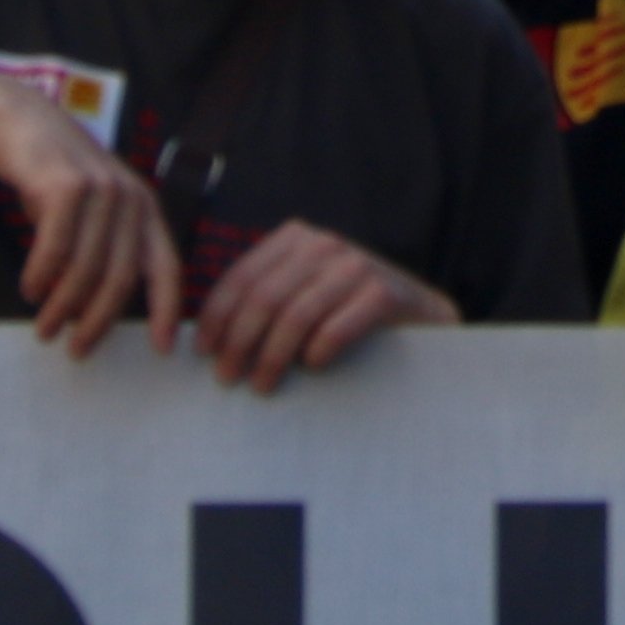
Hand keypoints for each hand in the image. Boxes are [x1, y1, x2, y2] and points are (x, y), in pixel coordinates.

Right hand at [0, 77, 177, 360]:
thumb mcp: (94, 212)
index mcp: (146, 209)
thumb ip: (104, 251)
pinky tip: (30, 289)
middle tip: (75, 349)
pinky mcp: (67, 186)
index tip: (161, 349)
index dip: (167, 310)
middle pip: (121, 278)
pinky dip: (40, 276)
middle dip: (97, 321)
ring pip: (85, 268)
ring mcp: (101, 189)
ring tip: (45, 328)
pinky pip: (55, 248)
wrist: (23, 124)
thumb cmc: (58, 179)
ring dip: (62, 306)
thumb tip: (97, 313)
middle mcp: (131, 198)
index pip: (167, 266)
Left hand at [184, 219, 450, 390]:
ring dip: (272, 357)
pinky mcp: (384, 292)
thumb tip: (211, 341)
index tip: (204, 353)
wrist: (420, 312)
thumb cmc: (347, 310)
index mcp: (296, 238)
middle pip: (264, 297)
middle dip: (239, 342)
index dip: (217, 316)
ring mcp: (357, 265)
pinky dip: (317, 352)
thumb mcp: (304, 291)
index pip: (242, 276)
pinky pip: (336, 327)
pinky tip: (313, 368)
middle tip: (228, 379)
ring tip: (261, 385)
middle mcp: (325, 243)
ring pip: (296, 315)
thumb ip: (267, 299)